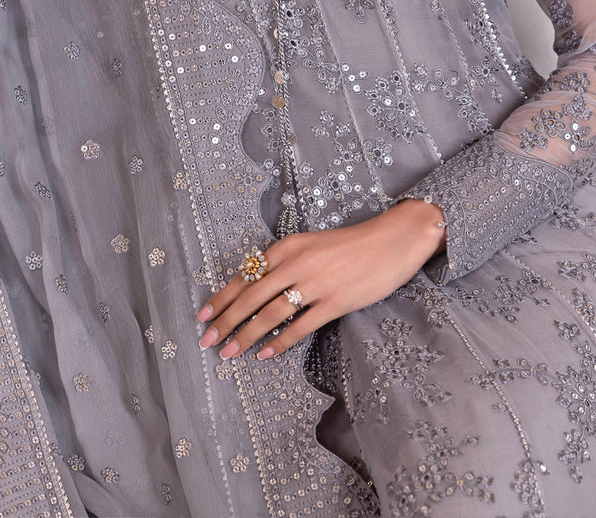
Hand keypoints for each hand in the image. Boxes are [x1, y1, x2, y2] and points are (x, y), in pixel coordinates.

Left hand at [197, 199, 445, 360]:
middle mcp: (297, 262)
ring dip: (247, 335)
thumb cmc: (352, 244)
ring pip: (271, 313)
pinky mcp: (336, 302)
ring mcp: (316, 283)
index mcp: (289, 246)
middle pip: (252, 296)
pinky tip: (266, 355)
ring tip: (229, 352)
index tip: (203, 316)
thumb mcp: (312, 245)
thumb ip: (287, 262)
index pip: (246, 274)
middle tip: (206, 341)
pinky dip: (280, 343)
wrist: (392, 241)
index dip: (222, 297)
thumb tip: (258, 287)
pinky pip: (301, 327)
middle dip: (226, 320)